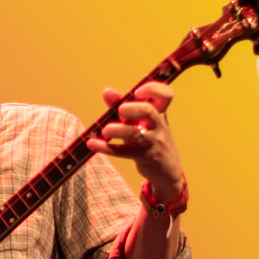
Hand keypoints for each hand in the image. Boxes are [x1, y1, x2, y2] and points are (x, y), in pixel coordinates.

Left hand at [86, 81, 184, 198]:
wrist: (167, 170)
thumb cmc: (149, 138)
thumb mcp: (139, 120)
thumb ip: (122, 104)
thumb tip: (107, 91)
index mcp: (159, 112)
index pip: (165, 95)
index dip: (152, 89)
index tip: (137, 92)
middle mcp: (158, 125)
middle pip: (147, 110)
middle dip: (130, 108)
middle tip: (120, 111)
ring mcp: (152, 142)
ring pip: (134, 133)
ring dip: (116, 130)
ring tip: (105, 130)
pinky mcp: (143, 157)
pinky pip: (122, 151)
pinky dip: (104, 147)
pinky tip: (91, 143)